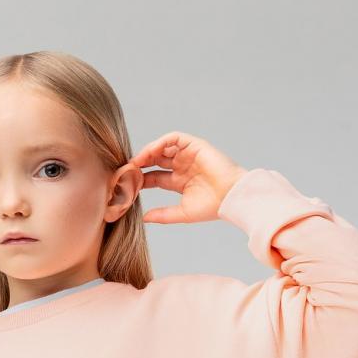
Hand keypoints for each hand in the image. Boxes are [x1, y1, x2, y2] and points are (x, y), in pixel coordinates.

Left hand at [129, 131, 247, 224]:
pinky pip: (173, 138)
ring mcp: (188, 155)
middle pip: (155, 161)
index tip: (127, 184)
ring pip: (162, 148)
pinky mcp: (195, 145)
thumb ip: (163, 215)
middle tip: (126, 171)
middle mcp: (182, 167)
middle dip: (140, 164)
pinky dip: (160, 143)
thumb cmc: (212, 207)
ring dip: (147, 152)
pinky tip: (150, 152)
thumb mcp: (182, 213)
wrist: (231, 198)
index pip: (154, 178)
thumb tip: (144, 218)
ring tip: (135, 162)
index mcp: (179, 182)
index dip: (140, 179)